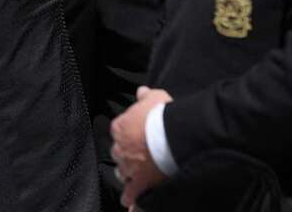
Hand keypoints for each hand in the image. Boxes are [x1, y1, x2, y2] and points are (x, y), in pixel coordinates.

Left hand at [110, 86, 172, 208]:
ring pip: (123, 174)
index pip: (118, 133)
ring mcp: (129, 167)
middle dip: (126, 157)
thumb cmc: (164, 115)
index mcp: (120, 128)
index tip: (136, 139)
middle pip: (119, 155)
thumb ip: (145, 96)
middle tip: (138, 159)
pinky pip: (132, 196)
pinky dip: (132, 201)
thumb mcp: (156, 98)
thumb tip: (141, 92)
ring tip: (136, 179)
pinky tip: (131, 206)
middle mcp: (120, 149)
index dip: (127, 137)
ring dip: (129, 176)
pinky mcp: (140, 183)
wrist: (173, 135)